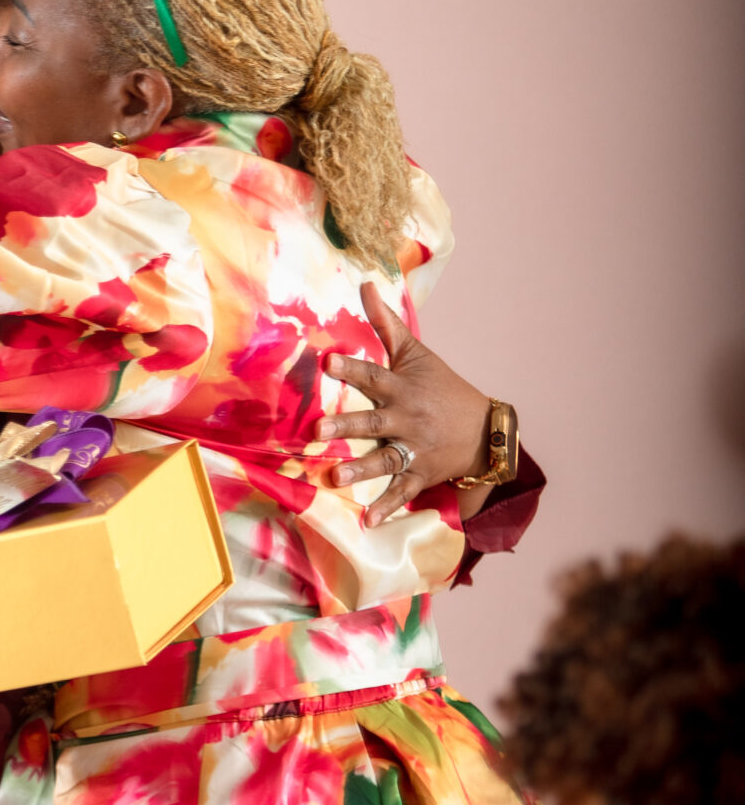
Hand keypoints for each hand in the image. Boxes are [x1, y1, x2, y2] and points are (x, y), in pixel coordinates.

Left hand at [316, 283, 491, 525]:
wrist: (485, 429)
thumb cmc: (442, 387)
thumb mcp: (417, 354)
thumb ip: (386, 323)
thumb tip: (366, 282)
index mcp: (403, 388)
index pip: (374, 375)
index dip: (351, 369)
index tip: (327, 363)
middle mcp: (407, 418)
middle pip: (374, 421)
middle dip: (347, 424)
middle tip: (318, 429)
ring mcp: (415, 448)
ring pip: (386, 459)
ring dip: (361, 470)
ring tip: (334, 478)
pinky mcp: (421, 474)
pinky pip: (402, 491)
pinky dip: (386, 507)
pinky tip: (367, 522)